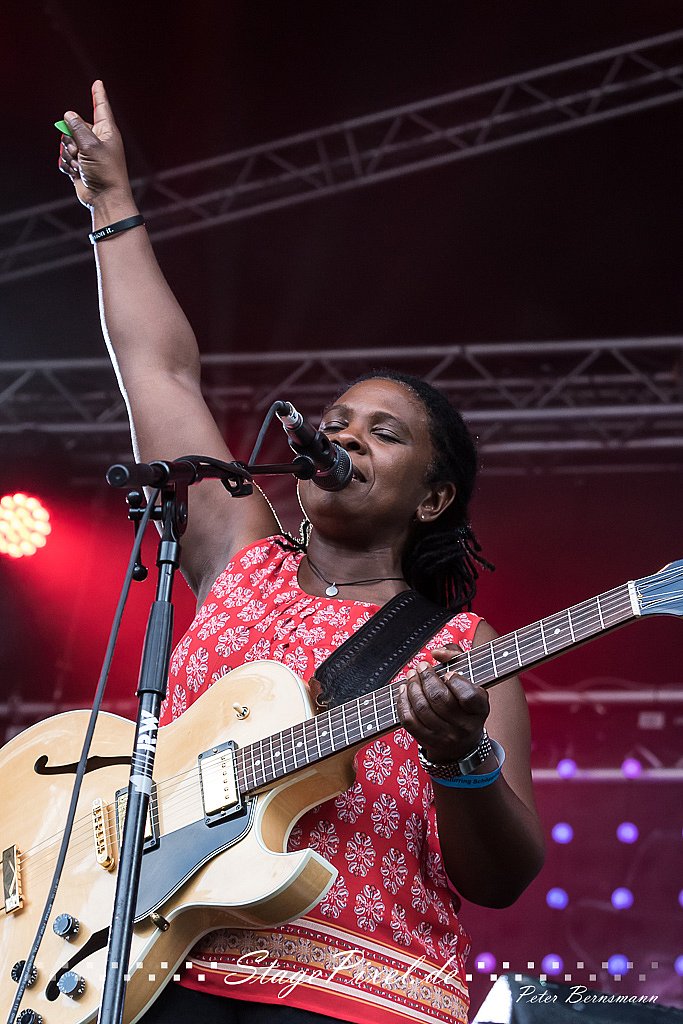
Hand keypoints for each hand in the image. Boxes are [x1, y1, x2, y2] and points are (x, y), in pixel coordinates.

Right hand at [58, 80, 131, 208]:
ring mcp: (87, 153)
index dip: (98, 95)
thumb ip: (77, 127)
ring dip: (68, 154)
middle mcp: (97, 140)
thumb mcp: (91, 145)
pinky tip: (76, 173)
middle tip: (79, 152)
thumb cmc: (105, 172)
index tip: (98, 83)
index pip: (101, 107)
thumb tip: (68, 115)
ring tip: (80, 166)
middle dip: (70, 138)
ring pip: (66, 143)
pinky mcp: (79, 166)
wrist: (105, 199)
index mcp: (107, 131)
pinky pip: (64, 158)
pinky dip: (67, 165)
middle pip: (74, 126)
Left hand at [397, 647, 489, 762]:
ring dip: (412, 687)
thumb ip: (456, 657)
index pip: (468, 695)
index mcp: (480, 709)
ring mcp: (445, 736)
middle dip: (426, 678)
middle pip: (440, 698)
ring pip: (422, 709)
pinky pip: (409, 720)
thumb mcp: (470, 680)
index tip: (447, 672)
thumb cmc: (464, 702)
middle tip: (421, 666)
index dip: (455, 681)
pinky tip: (404, 690)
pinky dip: (403, 702)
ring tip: (411, 675)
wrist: (461, 742)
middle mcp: (465, 726)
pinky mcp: (428, 741)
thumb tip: (436, 653)